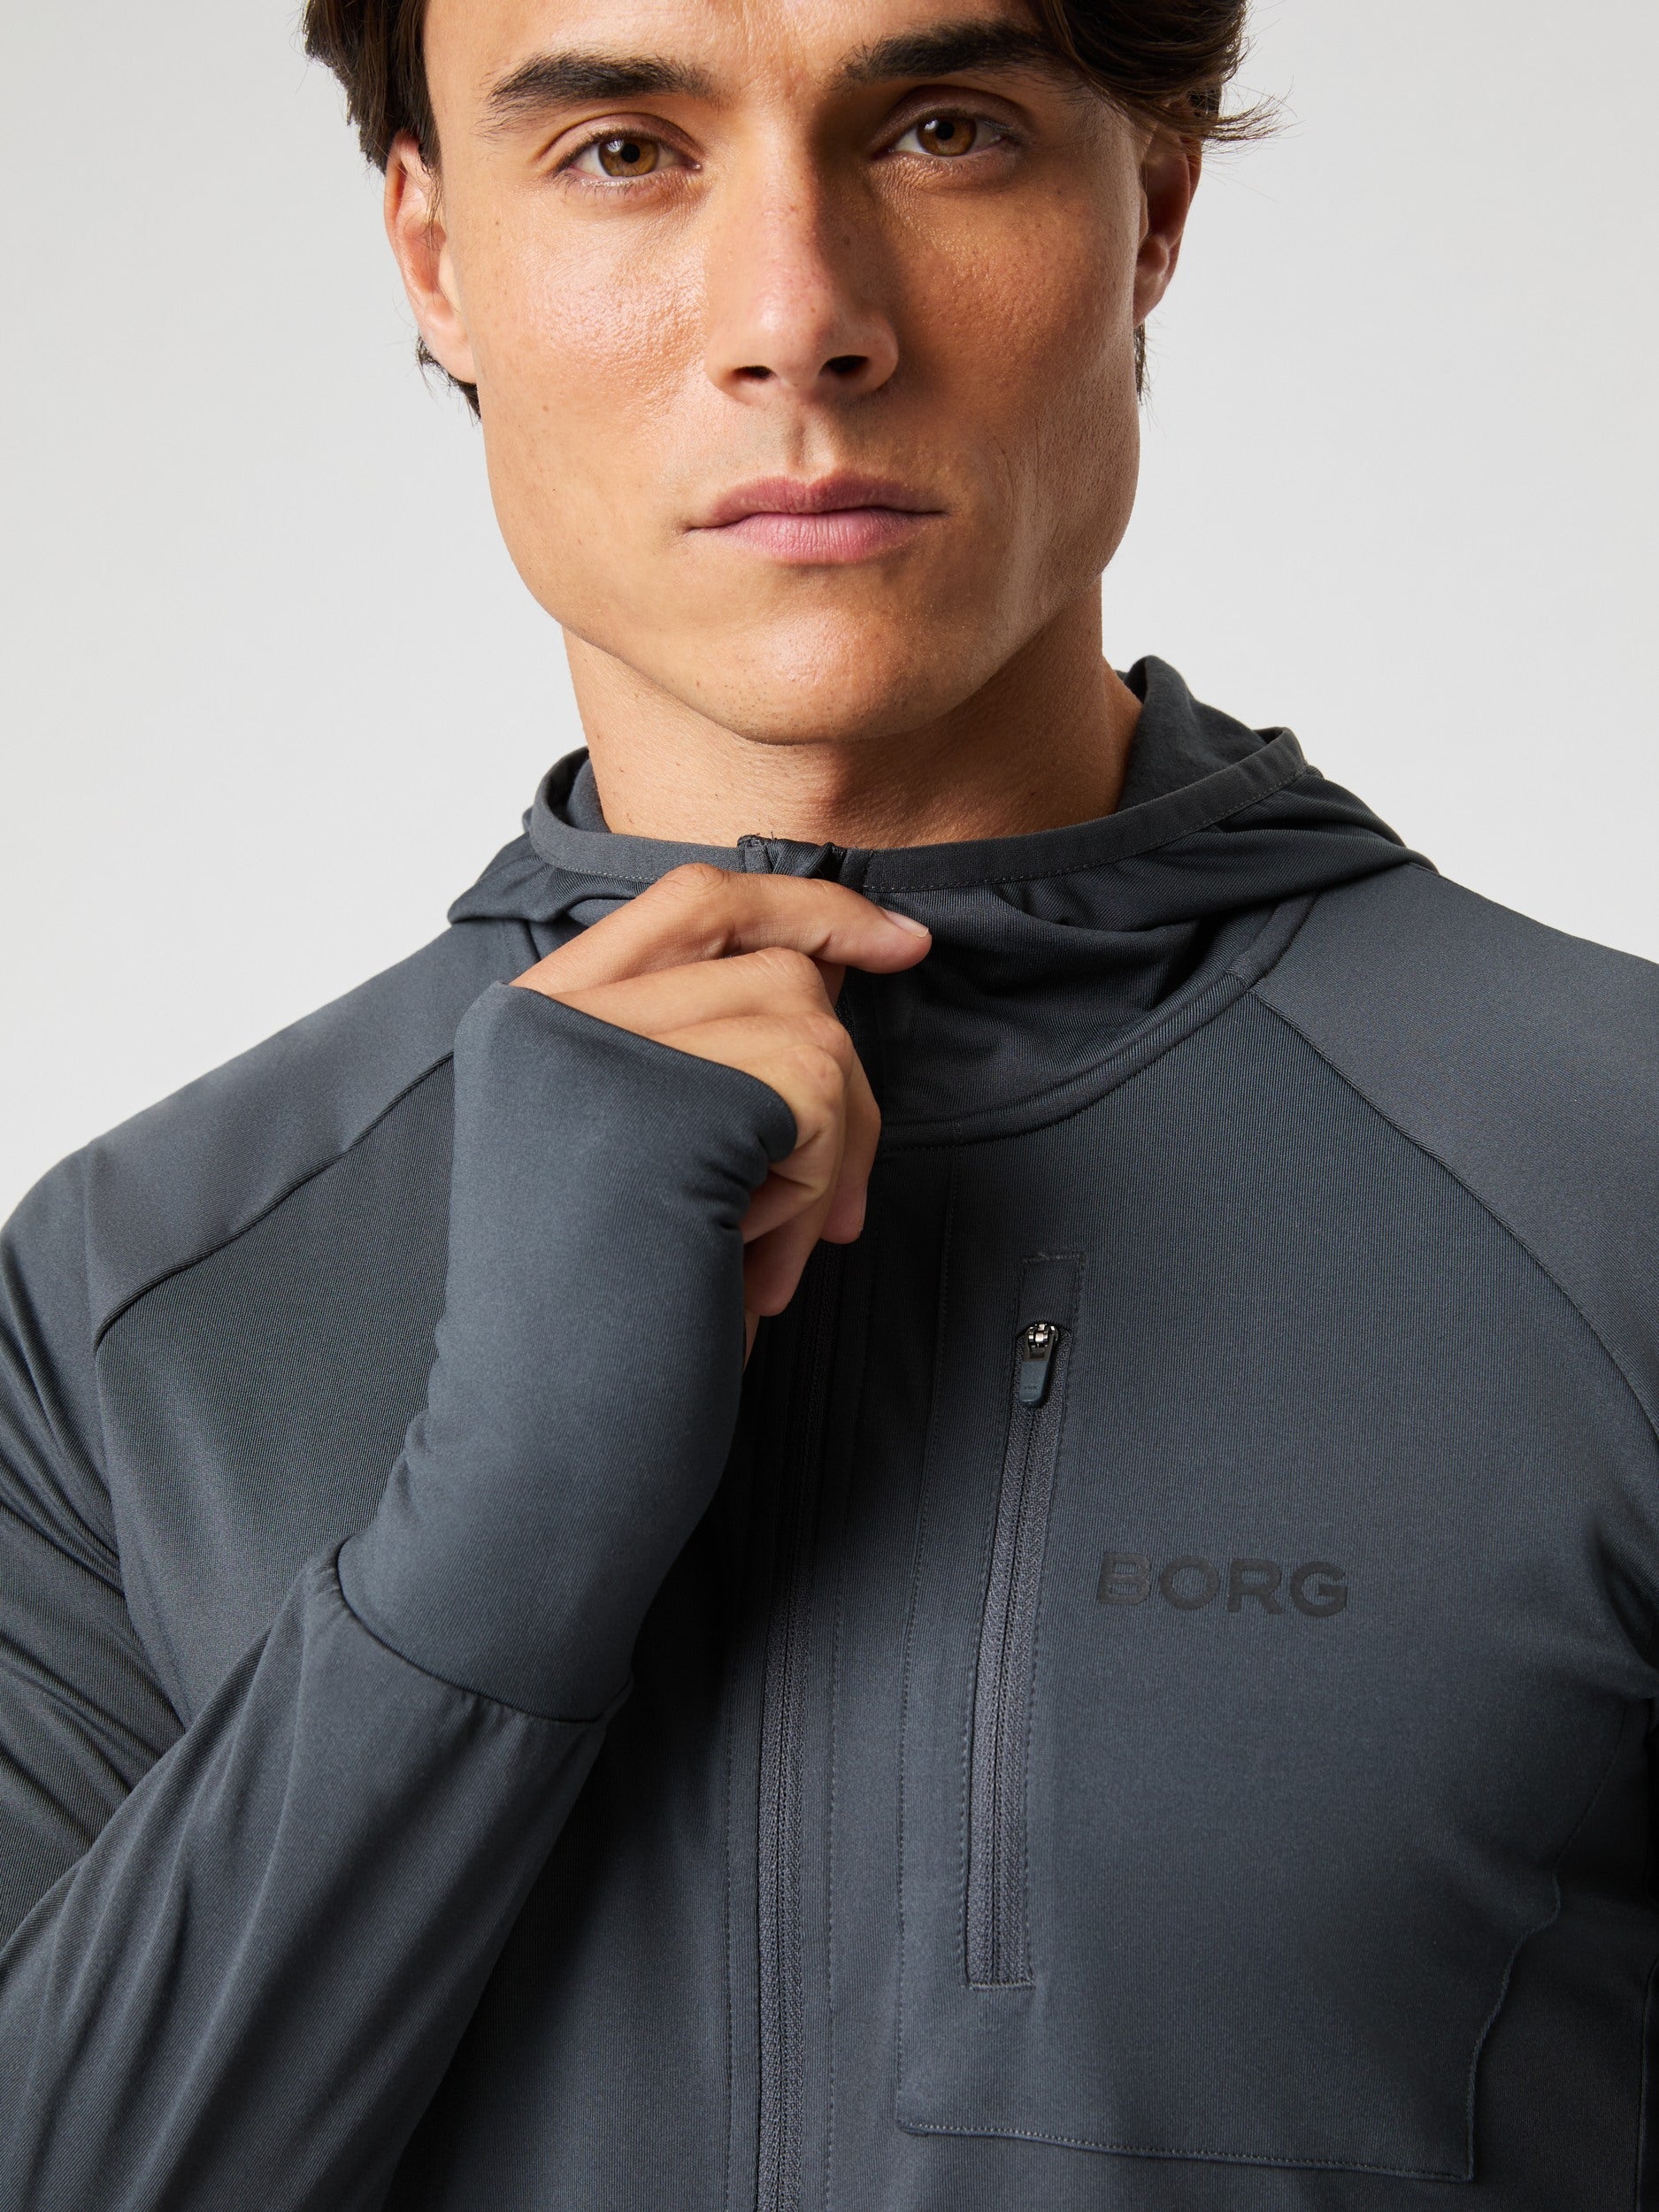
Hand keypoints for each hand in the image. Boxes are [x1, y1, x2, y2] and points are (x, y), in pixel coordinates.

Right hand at [511, 865, 929, 1350]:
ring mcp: (598, 1056)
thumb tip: (837, 956)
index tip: (895, 943)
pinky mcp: (664, 1109)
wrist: (545, 1457)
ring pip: (812, 1030)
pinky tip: (747, 1271)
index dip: (807, 908)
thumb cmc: (605, 1323)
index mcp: (526, 1021)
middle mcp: (545, 1017)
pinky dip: (817, 1190)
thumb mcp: (641, 1152)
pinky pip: (821, 1094)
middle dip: (832, 1090)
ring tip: (749, 1255)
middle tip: (814, 1215)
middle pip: (777, 969)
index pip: (693, 900)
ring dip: (822, 1156)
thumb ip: (706, 1045)